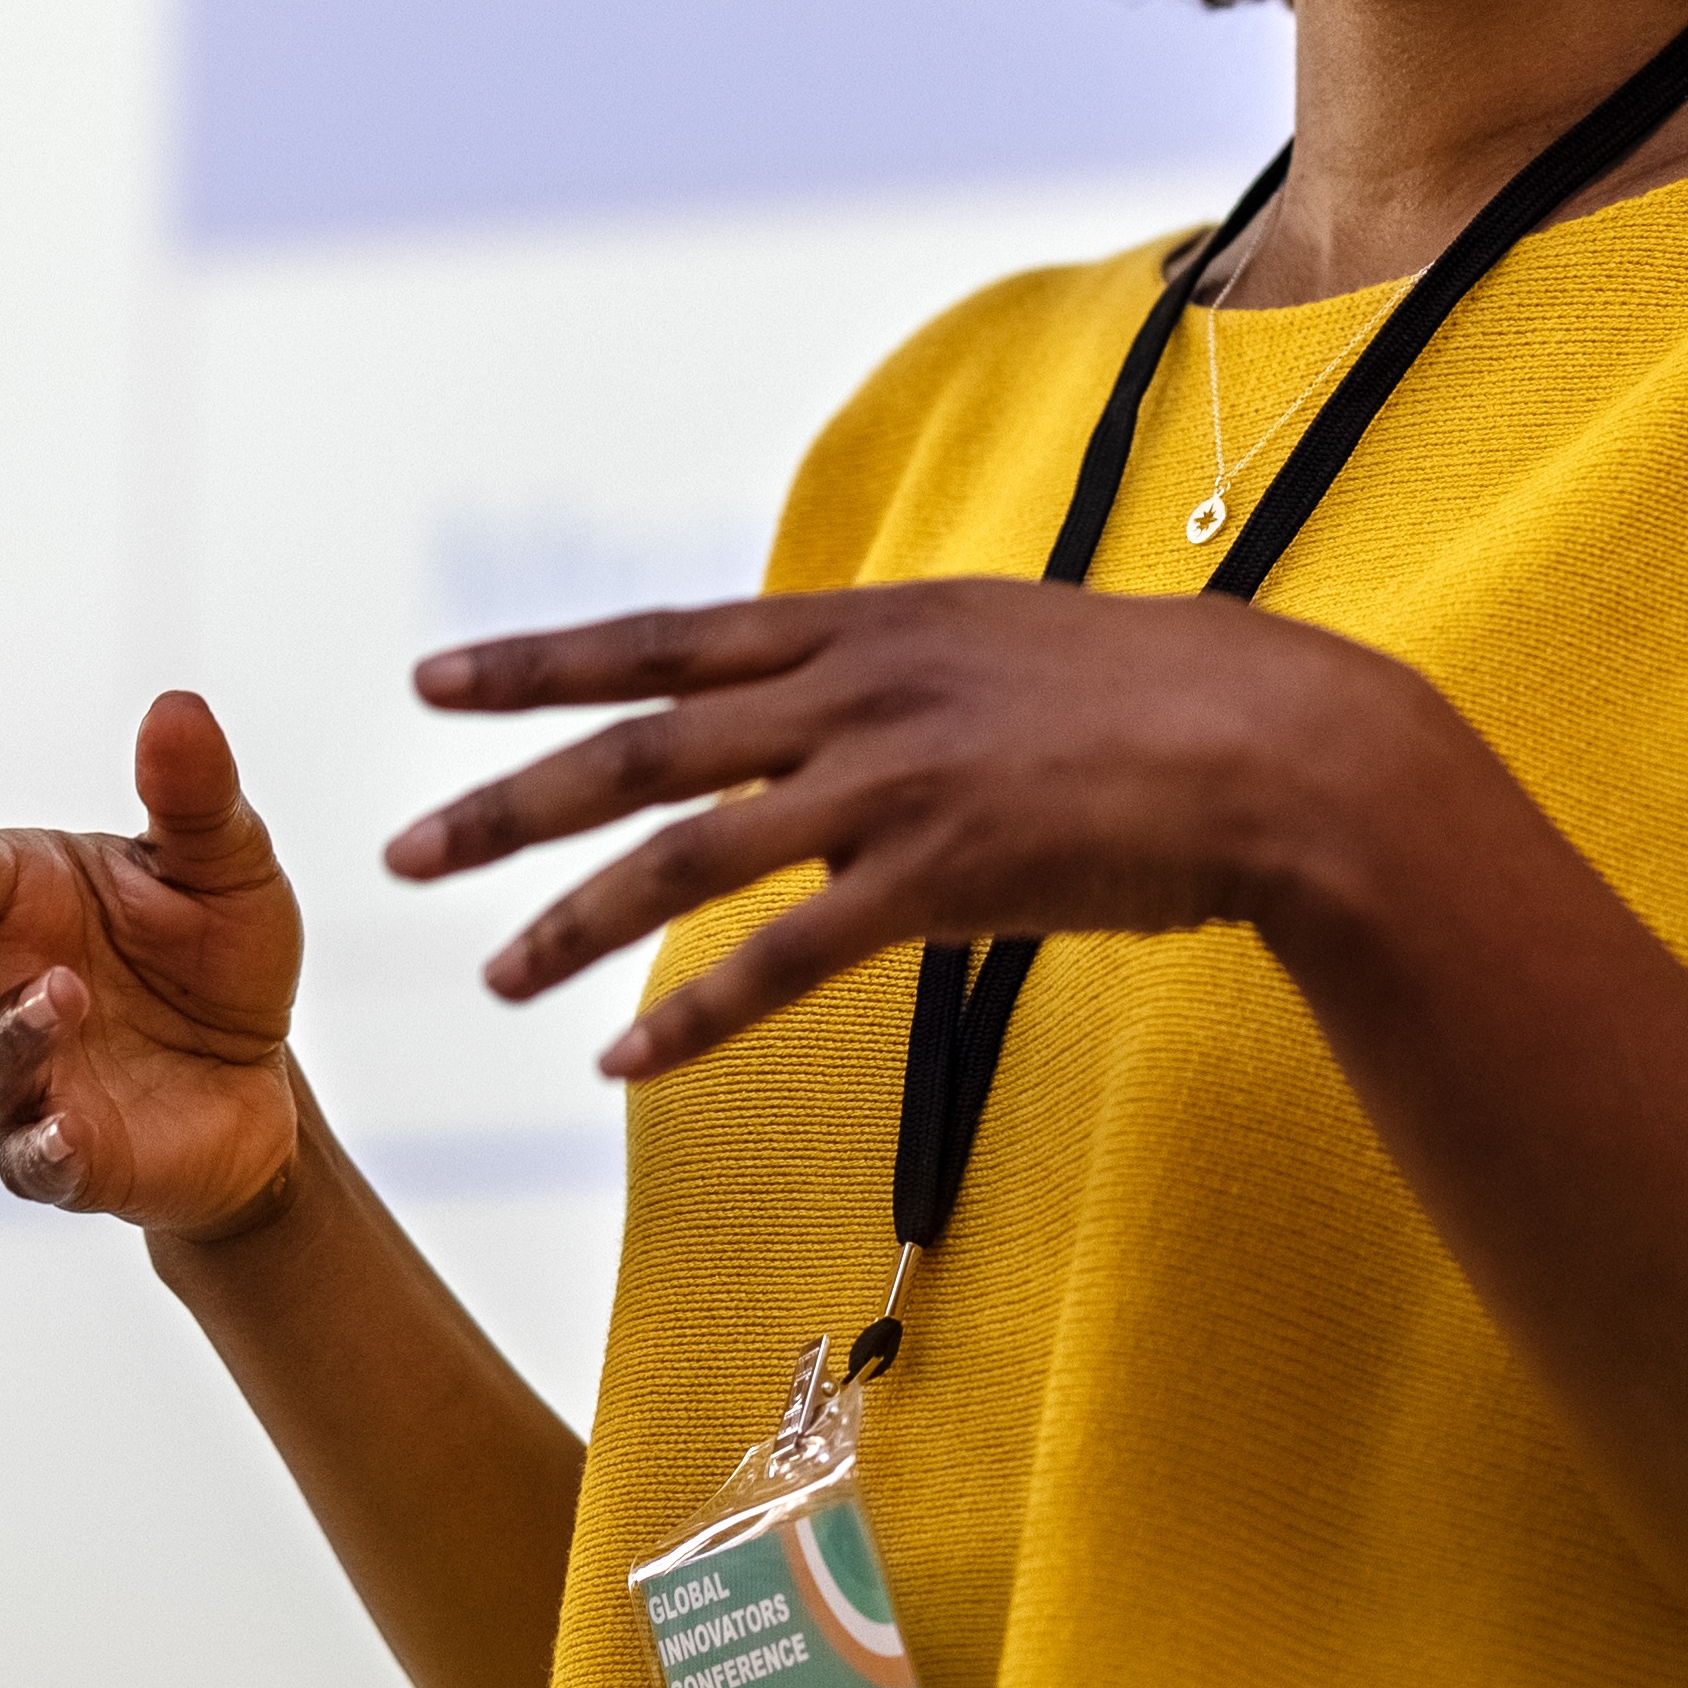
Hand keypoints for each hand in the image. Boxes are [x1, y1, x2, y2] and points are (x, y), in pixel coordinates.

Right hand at [0, 689, 309, 1233]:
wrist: (262, 1072)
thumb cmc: (213, 954)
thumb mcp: (225, 864)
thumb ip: (194, 795)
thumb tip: (178, 707)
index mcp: (11, 900)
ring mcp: (21, 1076)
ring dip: (7, 1031)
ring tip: (66, 995)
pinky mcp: (68, 1157)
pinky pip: (32, 1161)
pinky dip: (43, 1146)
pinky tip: (67, 1127)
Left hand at [391, 581, 1508, 1077]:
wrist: (1288, 746)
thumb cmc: (1166, 703)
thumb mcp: (1005, 645)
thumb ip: (900, 668)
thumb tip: (828, 686)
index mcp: (869, 623)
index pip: (664, 637)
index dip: (540, 663)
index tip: (433, 680)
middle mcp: (860, 688)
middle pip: (640, 744)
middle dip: (505, 800)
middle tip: (400, 854)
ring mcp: (897, 779)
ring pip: (687, 855)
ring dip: (572, 922)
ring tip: (491, 981)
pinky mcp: (945, 874)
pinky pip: (785, 958)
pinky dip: (694, 1016)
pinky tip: (625, 1064)